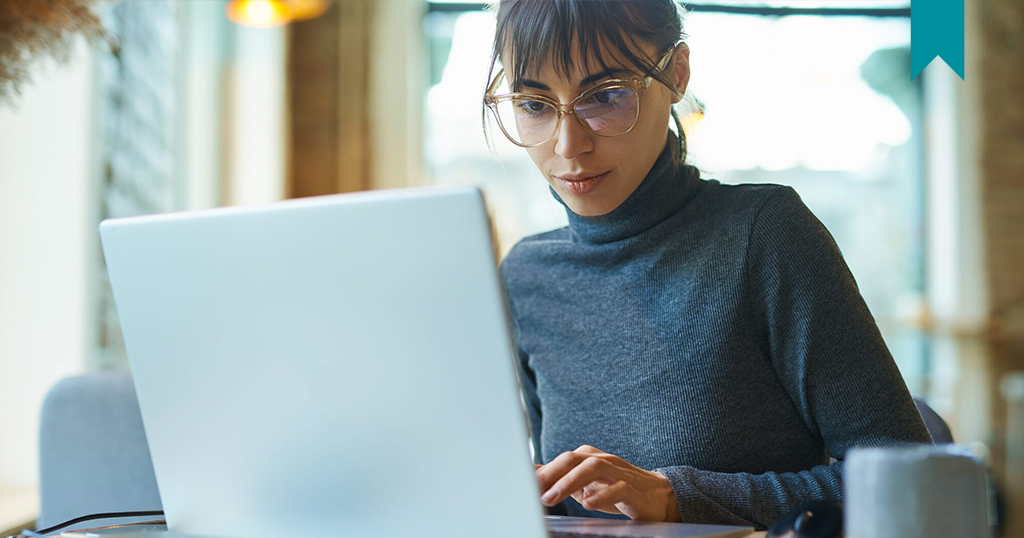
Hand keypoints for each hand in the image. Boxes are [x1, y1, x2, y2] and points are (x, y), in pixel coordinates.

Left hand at [535, 445, 680, 521]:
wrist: (658, 496)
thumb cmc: (616, 489)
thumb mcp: (585, 485)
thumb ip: (560, 479)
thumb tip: (531, 474)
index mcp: (589, 458)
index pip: (561, 460)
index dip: (540, 471)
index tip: (521, 484)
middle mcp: (603, 461)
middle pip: (573, 458)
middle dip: (550, 473)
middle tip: (533, 490)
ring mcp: (619, 473)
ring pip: (594, 468)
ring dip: (569, 482)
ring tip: (552, 497)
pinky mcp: (634, 490)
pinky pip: (618, 489)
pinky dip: (601, 496)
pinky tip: (587, 505)